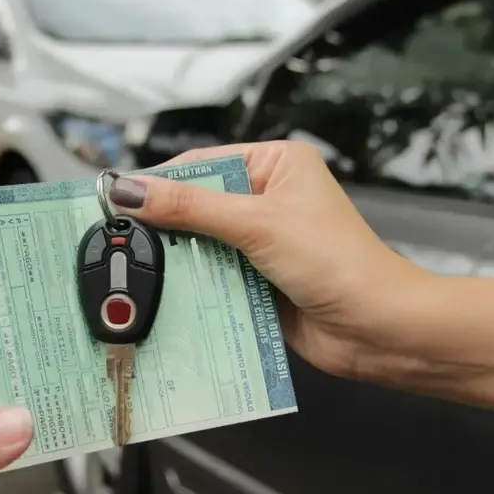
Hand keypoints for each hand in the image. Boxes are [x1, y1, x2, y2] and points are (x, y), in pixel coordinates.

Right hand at [109, 140, 428, 379]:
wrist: (377, 329)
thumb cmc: (339, 262)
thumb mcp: (256, 224)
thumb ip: (190, 207)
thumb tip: (131, 190)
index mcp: (277, 165)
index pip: (202, 165)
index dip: (159, 182)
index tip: (116, 199)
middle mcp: (270, 199)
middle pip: (197, 207)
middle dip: (166, 227)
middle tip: (120, 240)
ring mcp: (264, 243)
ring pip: (202, 247)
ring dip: (181, 263)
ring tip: (138, 273)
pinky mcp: (260, 282)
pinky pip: (214, 280)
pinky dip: (195, 289)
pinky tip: (168, 298)